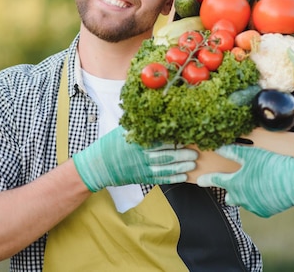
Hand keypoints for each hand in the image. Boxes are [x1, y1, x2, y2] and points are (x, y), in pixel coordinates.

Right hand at [72, 126, 197, 191]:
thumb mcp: (123, 130)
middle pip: (165, 155)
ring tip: (193, 163)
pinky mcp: (142, 178)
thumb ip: (139, 125)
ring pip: (165, 168)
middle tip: (195, 151)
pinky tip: (184, 176)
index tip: (186, 136)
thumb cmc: (111, 145)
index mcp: (136, 141)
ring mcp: (141, 169)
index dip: (173, 139)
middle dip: (181, 154)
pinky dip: (172, 178)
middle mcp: (140, 156)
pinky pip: (160, 179)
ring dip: (180, 166)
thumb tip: (156, 113)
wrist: (98, 166)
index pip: (158, 140)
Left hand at [197, 145, 293, 217]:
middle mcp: (242, 198)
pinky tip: (265, 190)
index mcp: (235, 184)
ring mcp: (253, 207)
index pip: (215, 181)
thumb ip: (232, 151)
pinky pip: (256, 206)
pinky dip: (258, 199)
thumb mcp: (250, 155)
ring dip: (245, 194)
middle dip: (229, 190)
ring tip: (253, 184)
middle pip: (229, 196)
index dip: (206, 179)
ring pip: (243, 201)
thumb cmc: (272, 166)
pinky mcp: (265, 211)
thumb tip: (218, 147)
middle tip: (234, 181)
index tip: (199, 180)